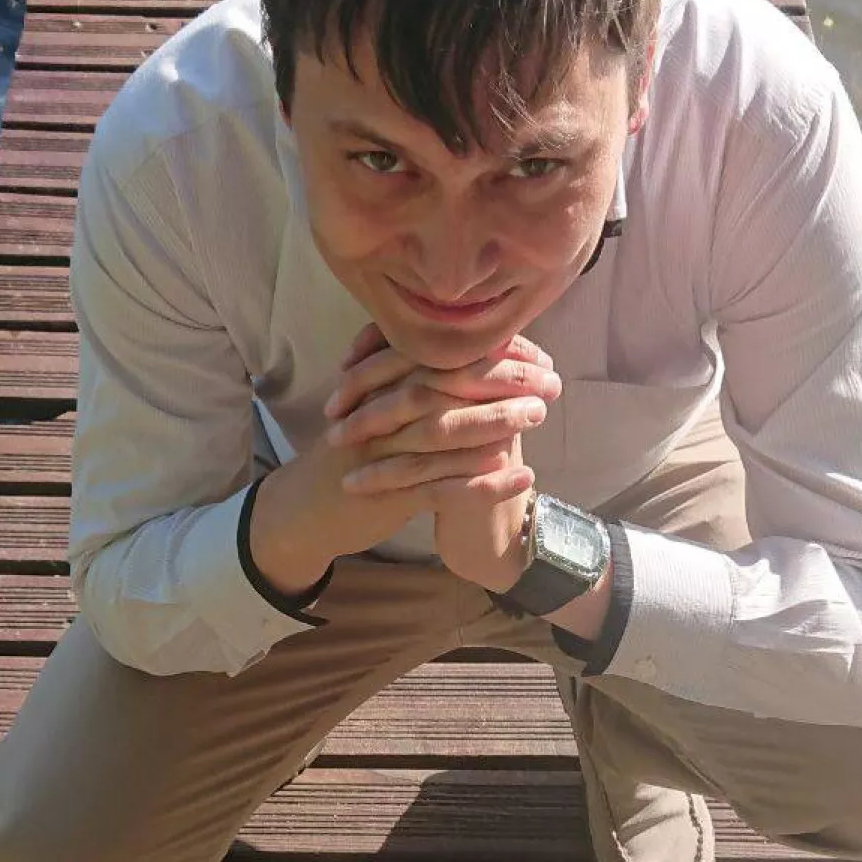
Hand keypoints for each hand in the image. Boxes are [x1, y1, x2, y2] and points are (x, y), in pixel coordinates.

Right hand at [248, 324, 557, 595]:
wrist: (309, 507)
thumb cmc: (354, 455)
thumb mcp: (378, 408)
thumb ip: (415, 383)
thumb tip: (473, 365)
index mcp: (383, 383)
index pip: (445, 356)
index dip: (493, 354)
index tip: (538, 355)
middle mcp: (384, 410)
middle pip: (449, 384)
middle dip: (503, 379)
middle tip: (552, 380)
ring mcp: (387, 451)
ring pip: (447, 430)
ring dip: (497, 421)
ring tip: (542, 414)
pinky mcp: (392, 493)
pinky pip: (445, 487)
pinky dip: (487, 484)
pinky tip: (524, 477)